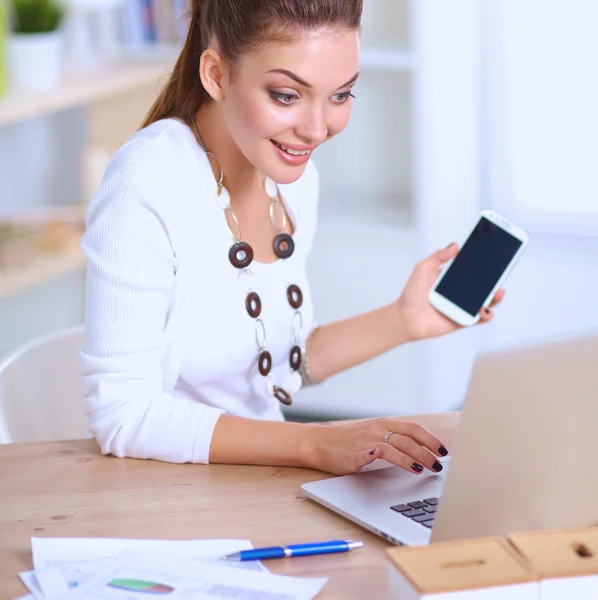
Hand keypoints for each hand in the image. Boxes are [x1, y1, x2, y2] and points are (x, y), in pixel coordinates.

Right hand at [307, 418, 447, 475]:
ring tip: (424, 469)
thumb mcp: (373, 435)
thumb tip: (418, 451)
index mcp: (384, 424)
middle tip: (439, 465)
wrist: (319, 443)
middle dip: (427, 452)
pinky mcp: (356, 454)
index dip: (431, 439)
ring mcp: (367, 441)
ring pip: (396, 447)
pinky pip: (373, 454)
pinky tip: (396, 463)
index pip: (414, 429)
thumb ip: (392, 440)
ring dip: (413, 458)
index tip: (444, 451)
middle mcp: (378, 429)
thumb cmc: (348, 442)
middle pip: (409, 439)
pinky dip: (385, 457)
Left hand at [396, 243, 504, 340]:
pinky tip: (484, 308)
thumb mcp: (423, 269)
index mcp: (452, 279)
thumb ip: (439, 256)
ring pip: (486, 301)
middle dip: (495, 278)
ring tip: (498, 291)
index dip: (484, 263)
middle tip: (501, 271)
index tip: (495, 254)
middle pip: (483, 284)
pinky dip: (487, 314)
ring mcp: (463, 307)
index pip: (472, 270)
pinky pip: (480, 318)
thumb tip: (455, 245)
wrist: (405, 317)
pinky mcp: (463, 321)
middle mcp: (460, 292)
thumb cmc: (411, 294)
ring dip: (495, 296)